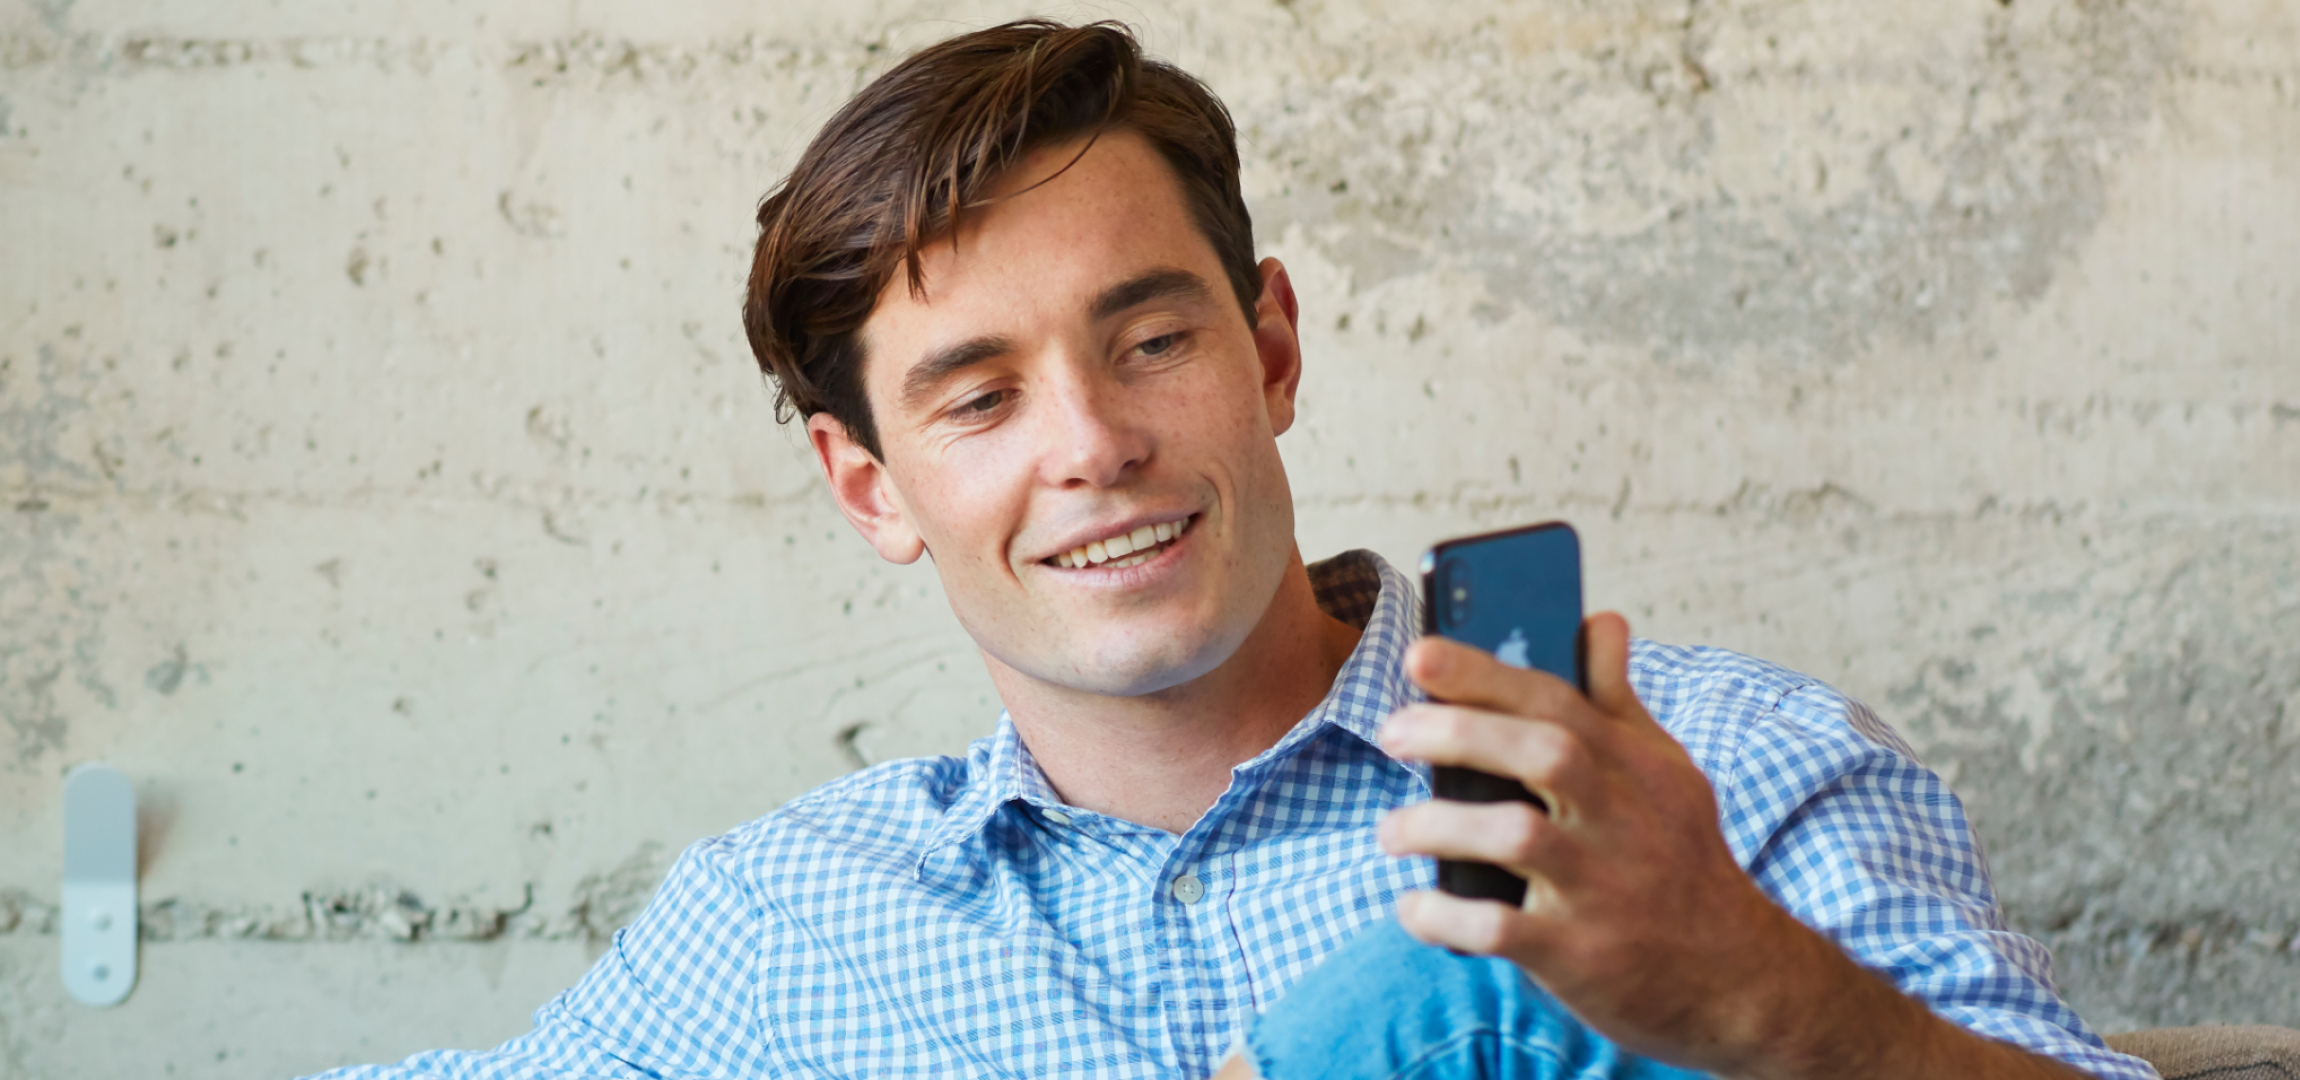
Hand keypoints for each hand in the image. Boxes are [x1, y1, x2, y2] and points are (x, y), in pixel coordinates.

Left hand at [1376, 613, 1822, 1073]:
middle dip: (1458, 732)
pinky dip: (1443, 917)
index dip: (1486, 673)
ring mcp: (1601, 888)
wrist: (1739, 978)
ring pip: (1517, 836)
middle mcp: (1620, 819)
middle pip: (1543, 753)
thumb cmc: (1681, 859)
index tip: (1419, 653)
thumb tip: (1600, 618)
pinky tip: (1413, 907)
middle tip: (1391, 732)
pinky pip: (1500, 931)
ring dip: (1437, 825)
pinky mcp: (1580, 954)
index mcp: (1632, 767)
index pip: (1557, 701)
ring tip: (1392, 831)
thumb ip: (1617, 699)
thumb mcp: (1665, 772)